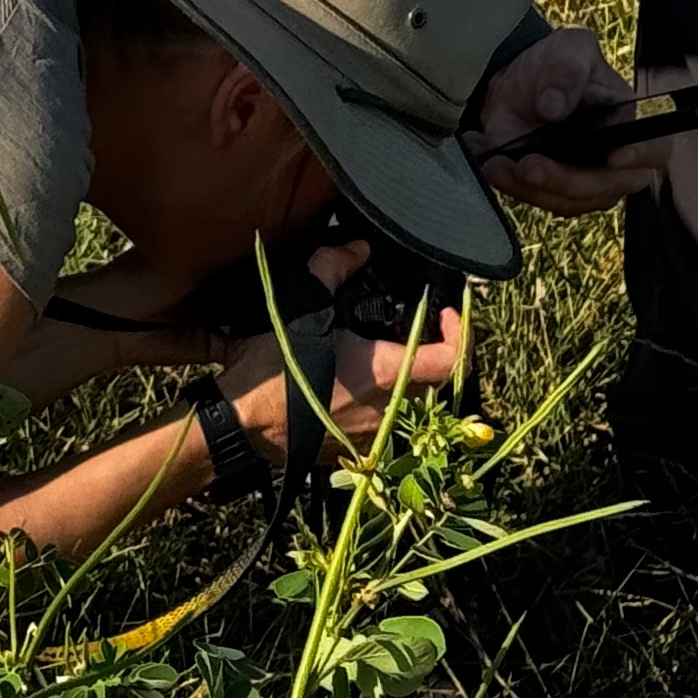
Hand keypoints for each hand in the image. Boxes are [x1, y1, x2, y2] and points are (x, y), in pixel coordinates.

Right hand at [220, 240, 463, 458]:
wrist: (238, 424)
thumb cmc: (272, 369)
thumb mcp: (303, 307)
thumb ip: (333, 268)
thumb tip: (356, 249)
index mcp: (385, 374)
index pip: (451, 360)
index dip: (459, 332)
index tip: (444, 312)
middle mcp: (387, 409)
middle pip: (432, 381)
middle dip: (427, 350)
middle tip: (409, 324)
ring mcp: (371, 434)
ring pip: (406, 402)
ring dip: (400, 375)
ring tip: (377, 348)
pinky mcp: (350, 448)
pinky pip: (379, 420)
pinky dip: (376, 398)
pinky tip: (349, 377)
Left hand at [463, 26, 660, 214]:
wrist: (522, 82)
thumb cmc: (560, 63)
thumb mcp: (568, 49)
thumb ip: (566, 71)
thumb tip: (554, 107)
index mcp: (630, 125)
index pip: (655, 150)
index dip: (641, 157)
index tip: (613, 156)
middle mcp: (615, 162)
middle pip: (605, 187)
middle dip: (564, 180)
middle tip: (527, 164)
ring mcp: (585, 181)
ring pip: (568, 201)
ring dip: (530, 189)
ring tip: (495, 164)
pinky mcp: (553, 191)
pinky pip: (537, 200)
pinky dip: (511, 186)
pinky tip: (489, 164)